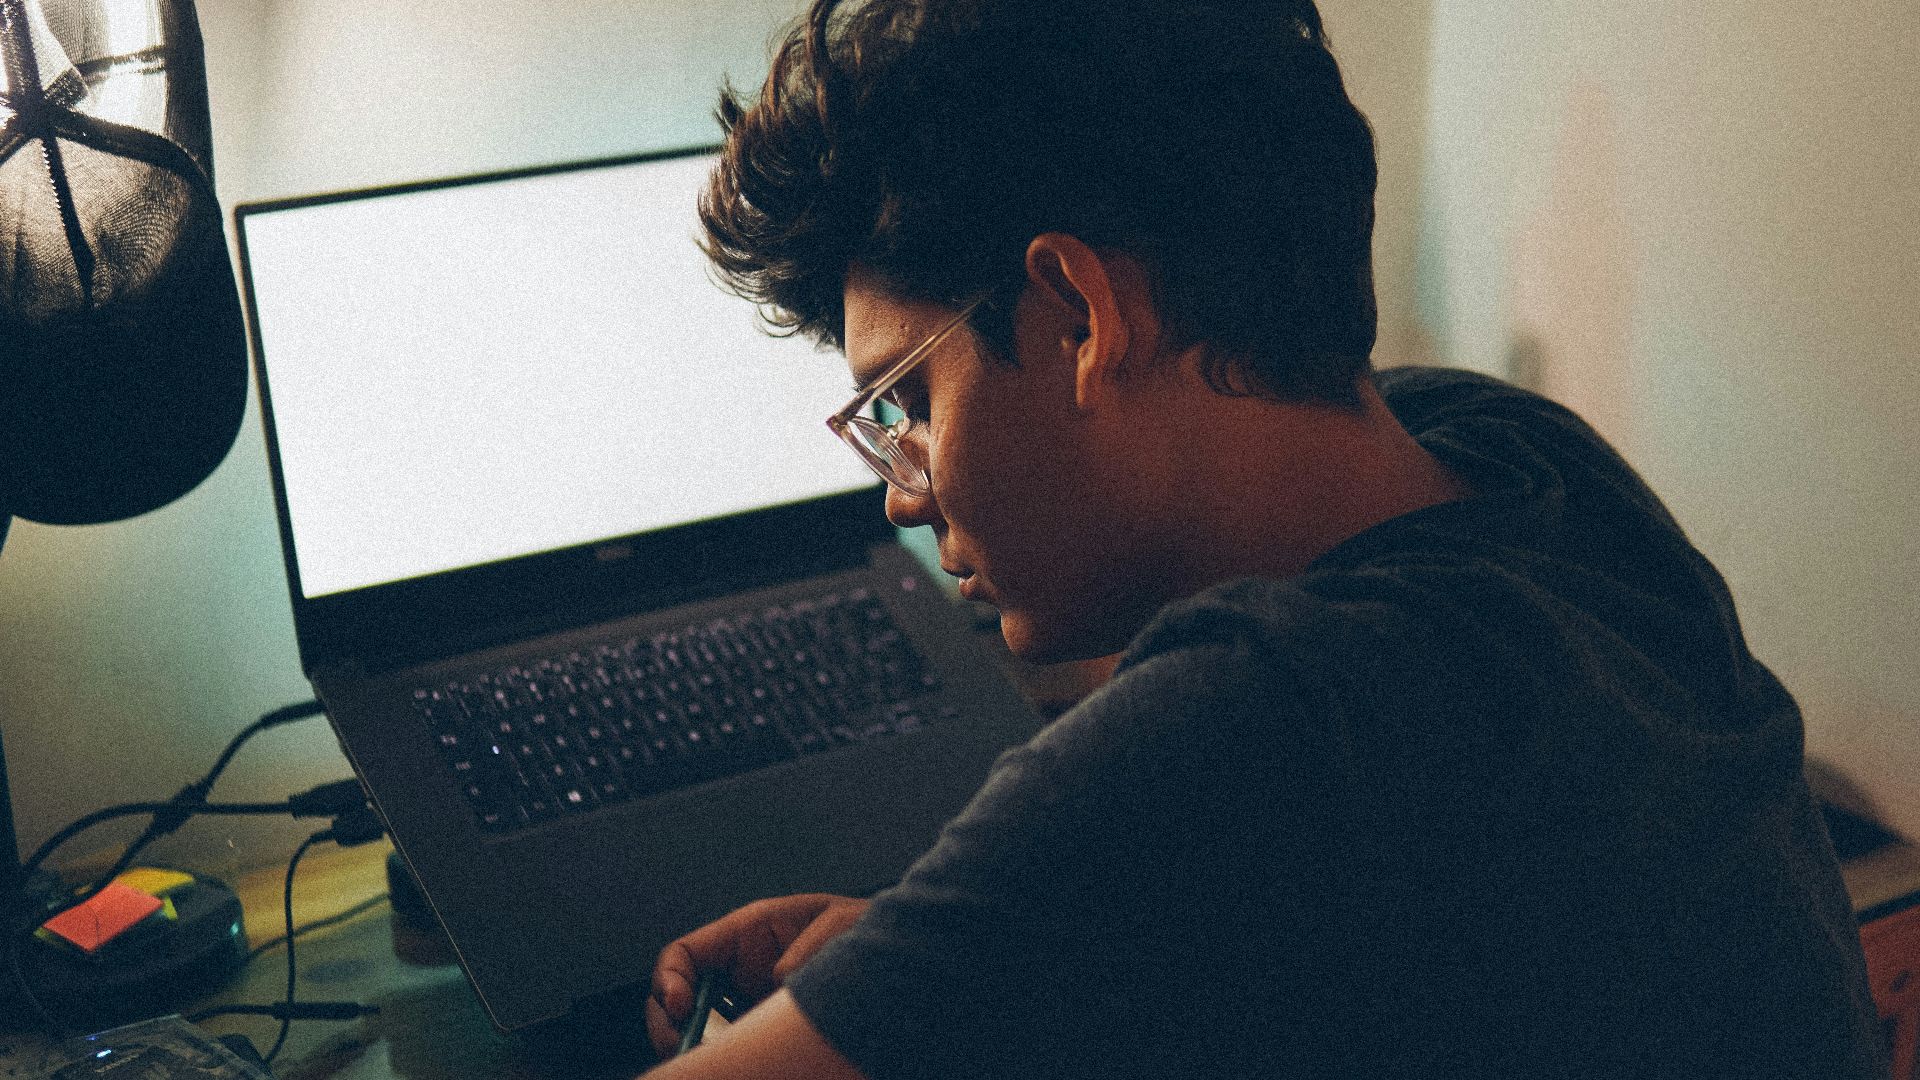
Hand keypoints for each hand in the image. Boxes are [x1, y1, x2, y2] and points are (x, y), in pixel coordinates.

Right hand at [645, 893, 869, 1058]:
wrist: (896, 964)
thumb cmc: (865, 930)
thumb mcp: (841, 923)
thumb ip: (809, 946)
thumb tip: (777, 977)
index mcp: (748, 933)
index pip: (685, 954)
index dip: (670, 979)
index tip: (681, 1007)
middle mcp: (742, 969)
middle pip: (682, 997)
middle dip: (671, 1025)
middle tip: (684, 1048)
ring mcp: (752, 1002)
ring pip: (702, 1028)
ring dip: (698, 1046)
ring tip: (711, 1059)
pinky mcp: (767, 1028)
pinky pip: (735, 1046)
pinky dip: (729, 1056)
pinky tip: (741, 1062)